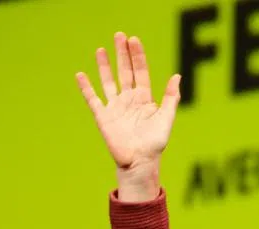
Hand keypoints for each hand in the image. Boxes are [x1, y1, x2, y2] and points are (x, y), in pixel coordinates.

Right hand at [75, 32, 180, 172]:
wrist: (139, 162)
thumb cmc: (155, 144)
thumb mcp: (166, 119)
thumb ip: (171, 98)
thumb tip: (177, 75)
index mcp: (144, 100)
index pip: (140, 72)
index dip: (137, 57)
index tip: (134, 40)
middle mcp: (129, 100)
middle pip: (124, 72)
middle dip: (122, 54)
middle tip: (119, 35)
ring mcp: (115, 107)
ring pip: (108, 81)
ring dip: (104, 66)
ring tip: (101, 49)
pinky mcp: (102, 117)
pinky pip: (92, 99)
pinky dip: (86, 87)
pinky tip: (80, 75)